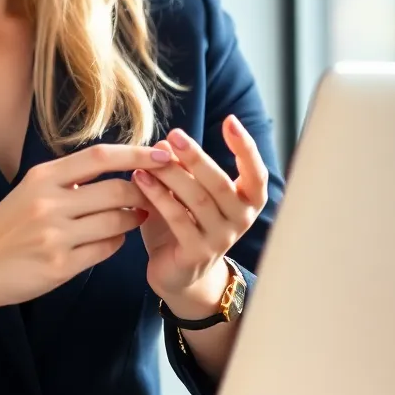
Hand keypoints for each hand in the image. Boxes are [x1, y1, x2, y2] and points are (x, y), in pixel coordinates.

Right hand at [0, 144, 163, 313]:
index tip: (163, 155)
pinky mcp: (60, 265)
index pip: (100, 157)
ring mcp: (55, 235)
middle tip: (153, 197)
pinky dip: (115, 242)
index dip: (136, 154)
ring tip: (134, 218)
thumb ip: (67, 181)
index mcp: (41, 177)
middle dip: (143, 194)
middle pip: (117, 190)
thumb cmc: (5, 228)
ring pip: (117, 221)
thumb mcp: (28, 192)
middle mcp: (49, 202)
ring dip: (133, 219)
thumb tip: (116, 171)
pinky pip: (106, 249)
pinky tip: (111, 240)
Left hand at [132, 115, 267, 312]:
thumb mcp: (185, 192)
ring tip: (148, 157)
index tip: (231, 120)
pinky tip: (139, 179)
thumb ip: (180, 169)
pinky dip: (158, 196)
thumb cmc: (185, 225)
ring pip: (197, 200)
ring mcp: (221, 239)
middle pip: (219, 183)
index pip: (255, 173)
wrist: (179, 273)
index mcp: (246, 202)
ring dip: (171, 175)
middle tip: (174, 135)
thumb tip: (164, 142)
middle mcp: (240, 220)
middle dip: (196, 157)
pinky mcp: (197, 253)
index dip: (246, 148)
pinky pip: (178, 219)